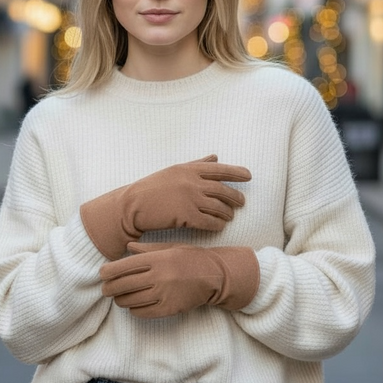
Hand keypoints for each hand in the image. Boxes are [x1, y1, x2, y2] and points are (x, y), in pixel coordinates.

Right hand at [80, 156, 251, 259]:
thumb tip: (215, 156)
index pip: (219, 169)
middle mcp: (192, 182)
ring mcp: (190, 199)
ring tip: (230, 217)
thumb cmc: (152, 187)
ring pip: (218, 207)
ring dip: (227, 213)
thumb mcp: (175, 170)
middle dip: (235, 197)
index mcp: (189, 169)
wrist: (134, 205)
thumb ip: (197, 164)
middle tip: (242, 202)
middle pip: (222, 190)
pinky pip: (209, 222)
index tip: (249, 175)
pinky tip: (219, 226)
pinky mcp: (186, 216)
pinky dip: (217, 224)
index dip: (236, 172)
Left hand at [100, 242, 259, 317]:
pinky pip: (141, 312)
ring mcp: (163, 294)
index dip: (108, 271)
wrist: (214, 276)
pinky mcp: (168, 309)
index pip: (123, 266)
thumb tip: (127, 247)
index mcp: (157, 258)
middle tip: (105, 288)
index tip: (102, 273)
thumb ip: (147, 249)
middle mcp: (158, 276)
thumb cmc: (190, 258)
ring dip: (120, 299)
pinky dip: (133, 309)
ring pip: (130, 300)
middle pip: (122, 285)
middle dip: (109, 288)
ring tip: (119, 296)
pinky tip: (134, 304)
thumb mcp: (170, 247)